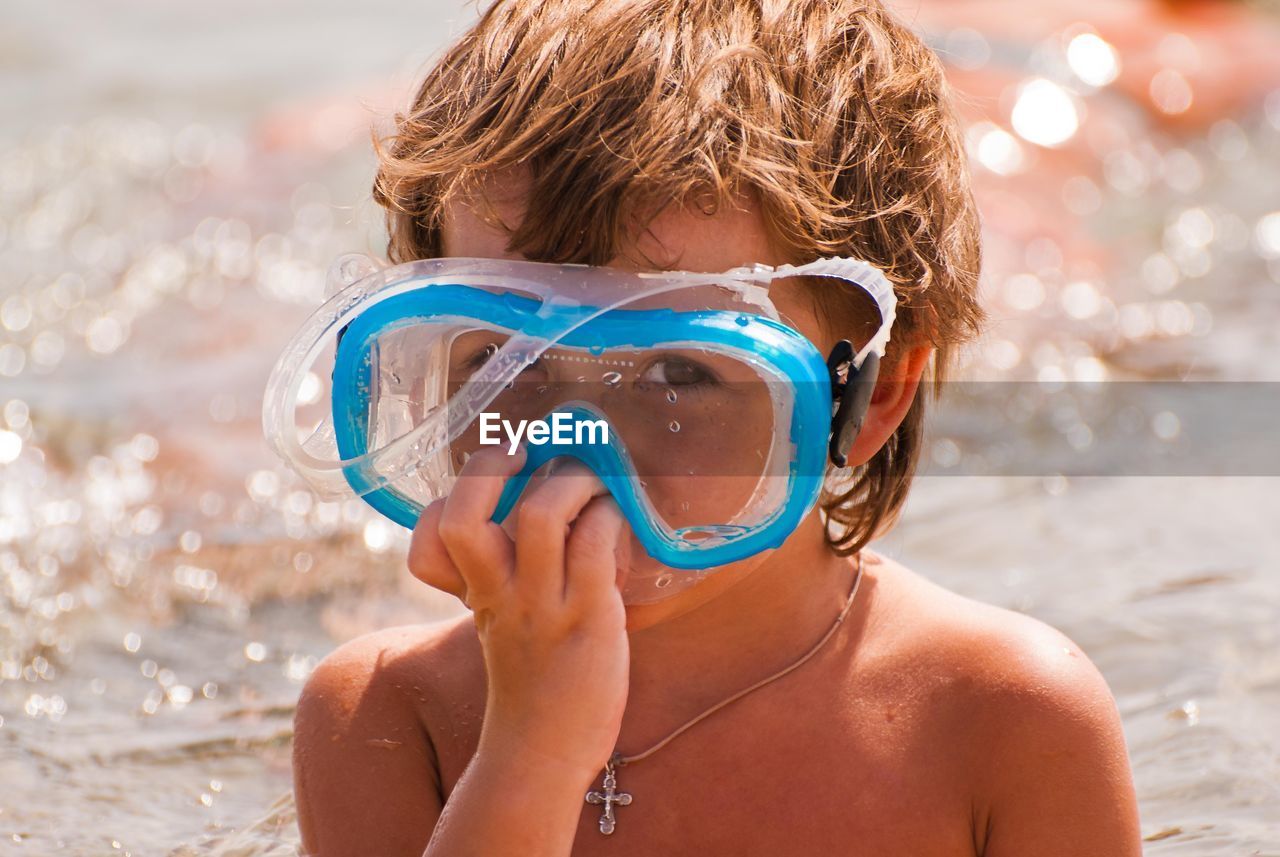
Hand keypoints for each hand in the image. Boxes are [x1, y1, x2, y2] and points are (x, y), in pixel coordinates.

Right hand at [408, 447, 630, 778]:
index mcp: (475, 590)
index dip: (447, 501)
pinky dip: (611, 518)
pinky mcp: (589, 618)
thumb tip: (547, 511)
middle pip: (463, 515)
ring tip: (592, 485)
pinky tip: (620, 525)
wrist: (543, 756)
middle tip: (528, 455)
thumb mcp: (502, 624)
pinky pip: (596, 545)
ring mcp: (542, 604)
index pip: (430, 534)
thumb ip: (507, 576)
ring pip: (543, 515)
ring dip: (573, 482)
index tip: (492, 485)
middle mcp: (499, 593)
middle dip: (492, 466)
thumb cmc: (532, 685)